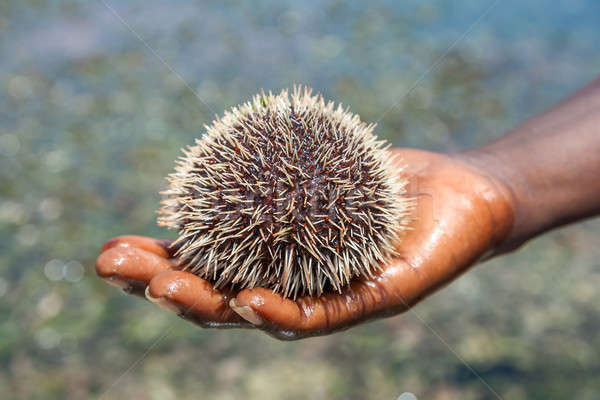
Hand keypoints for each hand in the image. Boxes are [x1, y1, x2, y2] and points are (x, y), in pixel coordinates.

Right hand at [95, 148, 514, 339]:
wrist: (464, 193)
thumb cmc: (386, 183)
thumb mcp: (322, 169)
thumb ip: (276, 174)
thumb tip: (221, 156)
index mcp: (279, 263)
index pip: (210, 270)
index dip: (160, 265)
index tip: (113, 250)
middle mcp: (298, 290)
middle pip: (222, 299)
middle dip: (167, 288)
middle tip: (116, 269)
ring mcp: (333, 302)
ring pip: (260, 317)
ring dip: (209, 306)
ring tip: (165, 288)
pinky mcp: (377, 301)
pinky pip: (325, 315)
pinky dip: (282, 314)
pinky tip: (247, 304)